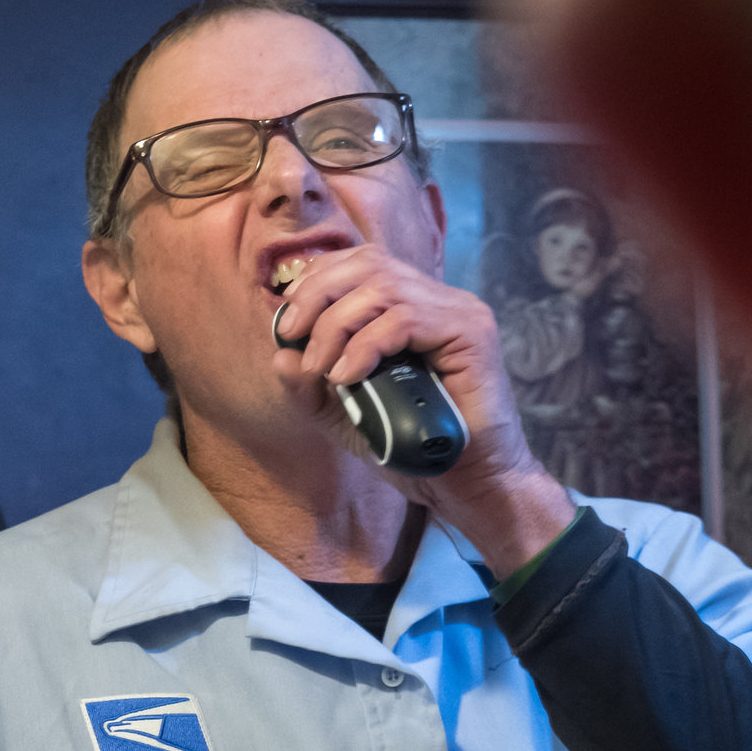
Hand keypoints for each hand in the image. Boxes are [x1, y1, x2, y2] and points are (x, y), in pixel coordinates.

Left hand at [269, 246, 574, 573]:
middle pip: (369, 262)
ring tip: (322, 367)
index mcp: (415, 308)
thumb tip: (279, 356)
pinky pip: (405, 319)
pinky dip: (366, 344)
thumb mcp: (348, 421)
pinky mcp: (472, 333)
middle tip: (292, 335)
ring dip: (336, 323)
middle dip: (318, 294)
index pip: (362, 263)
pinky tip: (348, 375)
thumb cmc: (416, 453)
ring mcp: (459, 313)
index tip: (287, 323)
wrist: (469, 487)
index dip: (317, 280)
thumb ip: (313, 390)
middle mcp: (440, 301)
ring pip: (383, 286)